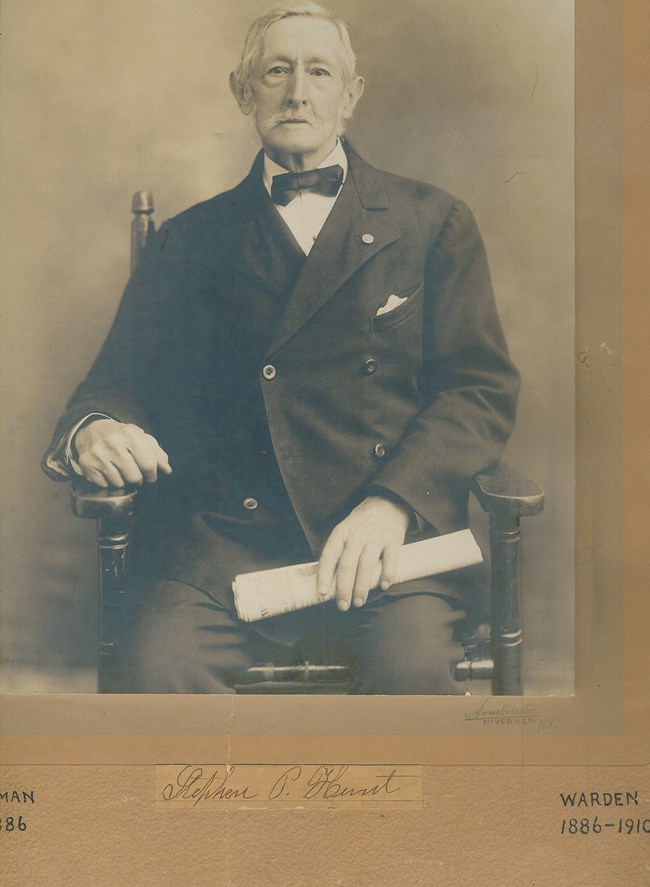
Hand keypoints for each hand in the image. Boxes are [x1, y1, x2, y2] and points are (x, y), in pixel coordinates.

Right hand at [73, 418, 171, 488]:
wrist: (92, 430)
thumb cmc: (122, 437)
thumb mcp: (141, 439)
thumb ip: (157, 454)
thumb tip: (167, 470)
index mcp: (131, 434)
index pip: (148, 464)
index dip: (152, 475)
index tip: (151, 476)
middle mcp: (113, 443)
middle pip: (135, 478)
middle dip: (138, 479)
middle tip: (134, 472)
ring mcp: (98, 455)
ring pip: (120, 483)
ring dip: (123, 480)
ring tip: (120, 469)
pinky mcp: (87, 465)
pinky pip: (105, 485)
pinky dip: (109, 482)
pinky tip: (108, 470)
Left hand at [317, 496, 409, 611]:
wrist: (387, 503)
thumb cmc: (361, 524)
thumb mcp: (344, 531)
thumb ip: (337, 552)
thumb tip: (325, 579)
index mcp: (341, 533)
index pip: (329, 555)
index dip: (324, 575)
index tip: (322, 593)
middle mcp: (357, 535)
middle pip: (347, 564)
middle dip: (344, 588)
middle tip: (343, 606)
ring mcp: (376, 537)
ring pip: (366, 565)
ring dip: (362, 586)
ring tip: (359, 602)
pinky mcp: (393, 539)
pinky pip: (390, 559)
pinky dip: (387, 574)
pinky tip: (383, 586)